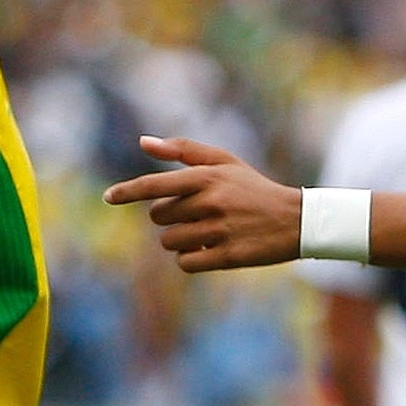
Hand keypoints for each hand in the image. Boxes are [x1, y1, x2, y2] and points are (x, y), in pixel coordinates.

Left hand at [104, 136, 305, 274]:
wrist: (297, 220)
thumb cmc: (254, 189)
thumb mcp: (225, 162)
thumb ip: (184, 150)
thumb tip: (144, 142)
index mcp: (206, 177)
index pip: (154, 184)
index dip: (127, 192)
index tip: (108, 197)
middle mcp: (210, 202)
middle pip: (160, 217)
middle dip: (169, 219)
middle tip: (195, 217)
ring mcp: (219, 230)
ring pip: (170, 242)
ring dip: (179, 241)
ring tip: (204, 235)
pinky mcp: (228, 256)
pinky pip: (186, 263)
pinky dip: (191, 260)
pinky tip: (208, 251)